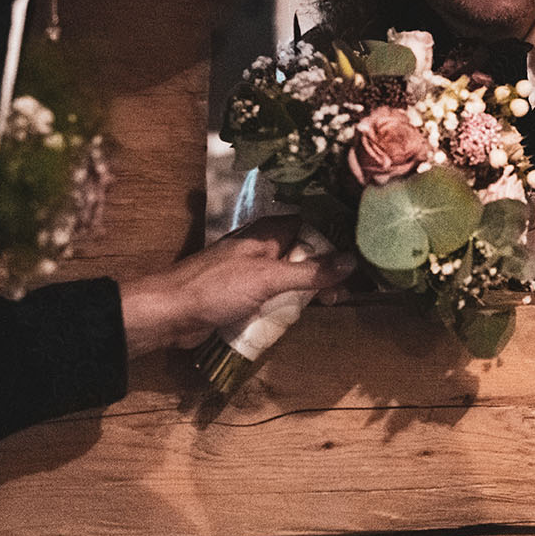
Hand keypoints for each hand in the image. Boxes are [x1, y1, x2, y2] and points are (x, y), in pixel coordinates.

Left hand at [118, 215, 352, 356]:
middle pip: (306, 250)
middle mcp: (264, 246)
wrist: (171, 313)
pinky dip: (296, 299)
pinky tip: (311, 309)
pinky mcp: (247, 294)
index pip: (313, 222)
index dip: (338, 234)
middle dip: (329, 266)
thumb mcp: (269, 279)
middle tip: (349, 286)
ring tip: (335, 300)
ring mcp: (255, 270)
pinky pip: (280, 293)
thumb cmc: (217, 288)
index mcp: (268, 231)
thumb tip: (351, 260)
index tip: (364, 247)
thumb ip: (310, 272)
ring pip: (294, 273)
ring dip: (314, 286)